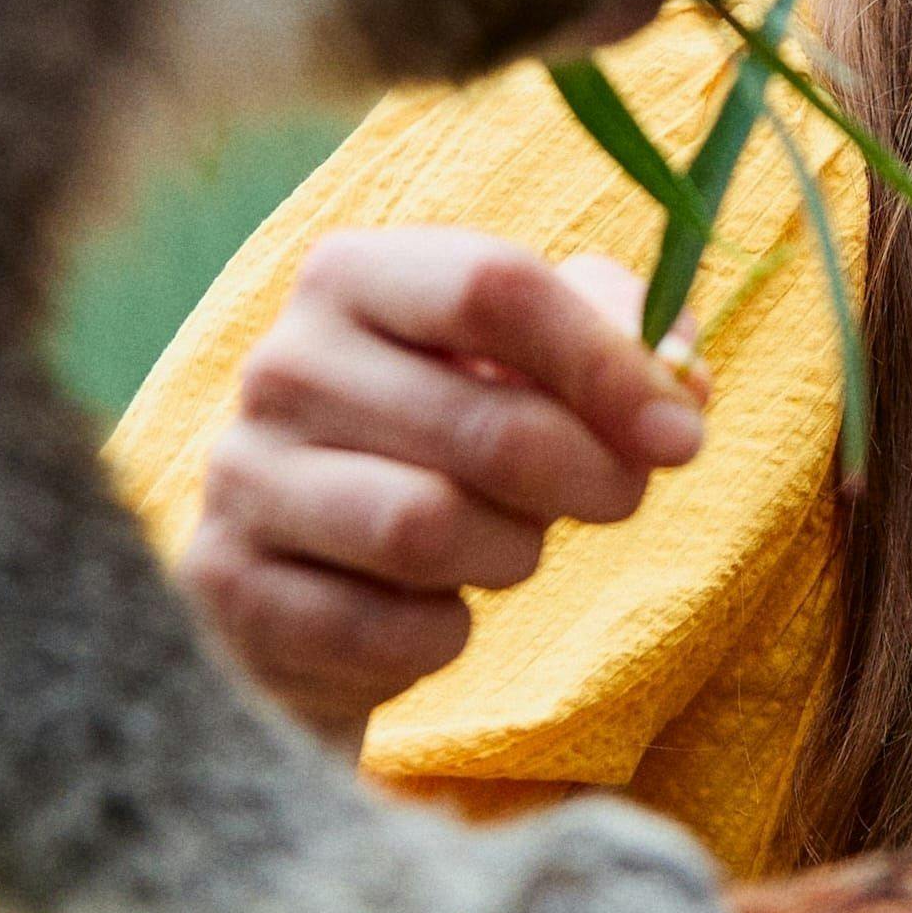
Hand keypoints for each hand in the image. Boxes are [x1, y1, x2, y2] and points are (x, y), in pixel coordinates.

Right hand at [175, 230, 705, 745]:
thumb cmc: (446, 455)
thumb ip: (617, 344)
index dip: (608, 365)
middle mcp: (281, 365)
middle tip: (617, 500)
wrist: (310, 581)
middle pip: (485, 420)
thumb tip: (679, 377)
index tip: (681, 434)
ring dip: (507, 553)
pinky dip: (440, 636)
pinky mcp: (231, 587)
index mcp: (352, 277)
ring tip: (506, 549)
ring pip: (426, 526)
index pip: (492, 287)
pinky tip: (429, 613)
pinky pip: (382, 628)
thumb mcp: (527, 375)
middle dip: (586, 476)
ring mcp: (242, 477)